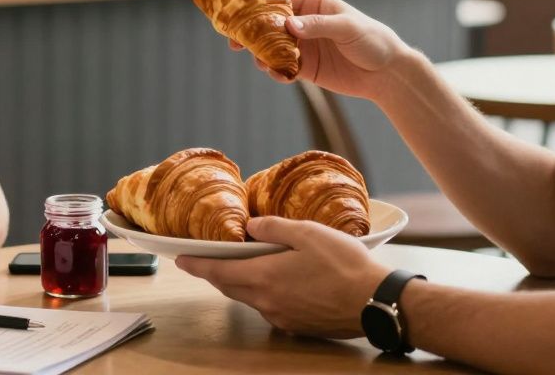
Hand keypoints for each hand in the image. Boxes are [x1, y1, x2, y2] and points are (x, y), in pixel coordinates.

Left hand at [176, 216, 390, 337]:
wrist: (375, 302)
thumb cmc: (344, 265)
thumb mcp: (308, 233)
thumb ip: (274, 228)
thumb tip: (250, 227)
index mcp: (264, 277)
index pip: (218, 272)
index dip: (197, 266)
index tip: (180, 259)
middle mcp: (267, 302)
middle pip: (231, 287)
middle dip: (216, 274)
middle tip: (205, 262)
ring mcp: (282, 318)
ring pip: (251, 298)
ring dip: (242, 283)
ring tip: (243, 266)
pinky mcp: (297, 326)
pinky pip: (271, 308)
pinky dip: (265, 293)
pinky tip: (278, 282)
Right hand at [231, 0, 407, 99]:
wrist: (387, 73)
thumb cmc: (372, 40)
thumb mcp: (347, 28)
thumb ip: (318, 25)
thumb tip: (289, 26)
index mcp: (314, 4)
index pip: (281, 1)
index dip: (259, 6)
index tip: (241, 14)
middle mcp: (306, 23)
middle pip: (270, 25)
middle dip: (252, 33)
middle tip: (235, 42)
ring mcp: (305, 46)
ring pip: (273, 48)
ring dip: (262, 54)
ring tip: (261, 62)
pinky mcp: (307, 68)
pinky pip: (284, 68)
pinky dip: (277, 72)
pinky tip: (279, 75)